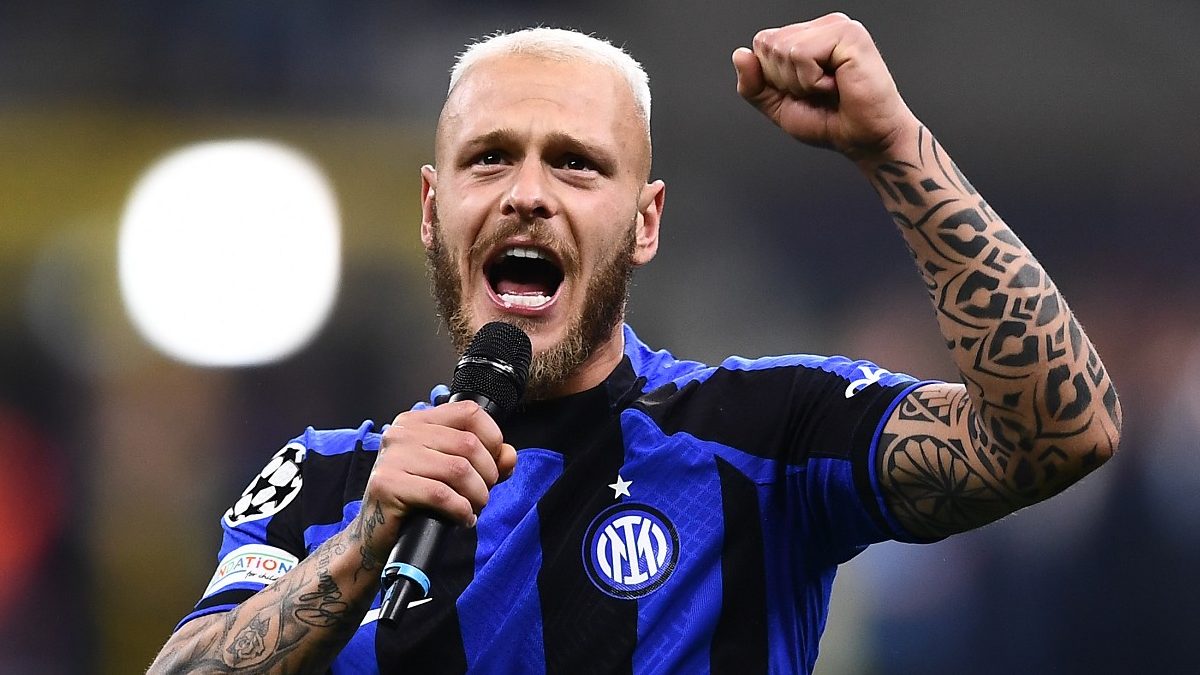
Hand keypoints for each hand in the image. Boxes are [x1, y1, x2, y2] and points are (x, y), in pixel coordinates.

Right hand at [356, 400, 516, 561]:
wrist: (375, 535)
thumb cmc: (415, 501)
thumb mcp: (453, 474)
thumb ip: (485, 460)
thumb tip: (508, 456)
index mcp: (417, 421)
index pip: (469, 412)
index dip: (492, 438)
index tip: (494, 464)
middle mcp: (402, 433)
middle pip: (468, 444)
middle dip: (487, 475)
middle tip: (482, 495)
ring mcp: (392, 457)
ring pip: (458, 469)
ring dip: (476, 495)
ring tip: (473, 508)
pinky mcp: (387, 484)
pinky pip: (440, 494)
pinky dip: (460, 510)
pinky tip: (462, 518)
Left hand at [733, 13, 919, 159]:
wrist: (864, 140)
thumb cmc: (831, 122)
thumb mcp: (778, 105)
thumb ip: (754, 84)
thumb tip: (740, 54)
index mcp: (808, 36)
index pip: (761, 44)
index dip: (773, 78)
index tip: (804, 92)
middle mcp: (822, 26)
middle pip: (767, 43)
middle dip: (784, 80)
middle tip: (818, 92)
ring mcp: (837, 27)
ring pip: (782, 48)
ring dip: (800, 82)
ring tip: (829, 88)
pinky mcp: (848, 34)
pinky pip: (801, 55)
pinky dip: (813, 81)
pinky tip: (838, 84)